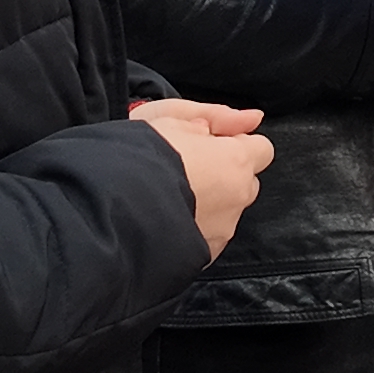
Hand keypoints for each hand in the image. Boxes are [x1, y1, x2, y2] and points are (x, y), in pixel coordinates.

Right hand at [135, 100, 271, 256]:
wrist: (113, 211)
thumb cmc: (141, 159)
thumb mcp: (174, 119)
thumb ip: (219, 118)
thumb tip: (253, 118)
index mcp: (235, 161)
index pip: (260, 148)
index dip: (235, 144)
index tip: (209, 144)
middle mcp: (237, 197)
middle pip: (245, 181)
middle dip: (225, 174)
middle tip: (188, 168)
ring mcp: (223, 229)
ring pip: (227, 210)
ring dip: (210, 202)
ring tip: (171, 195)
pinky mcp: (206, 254)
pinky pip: (210, 235)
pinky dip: (196, 226)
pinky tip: (168, 218)